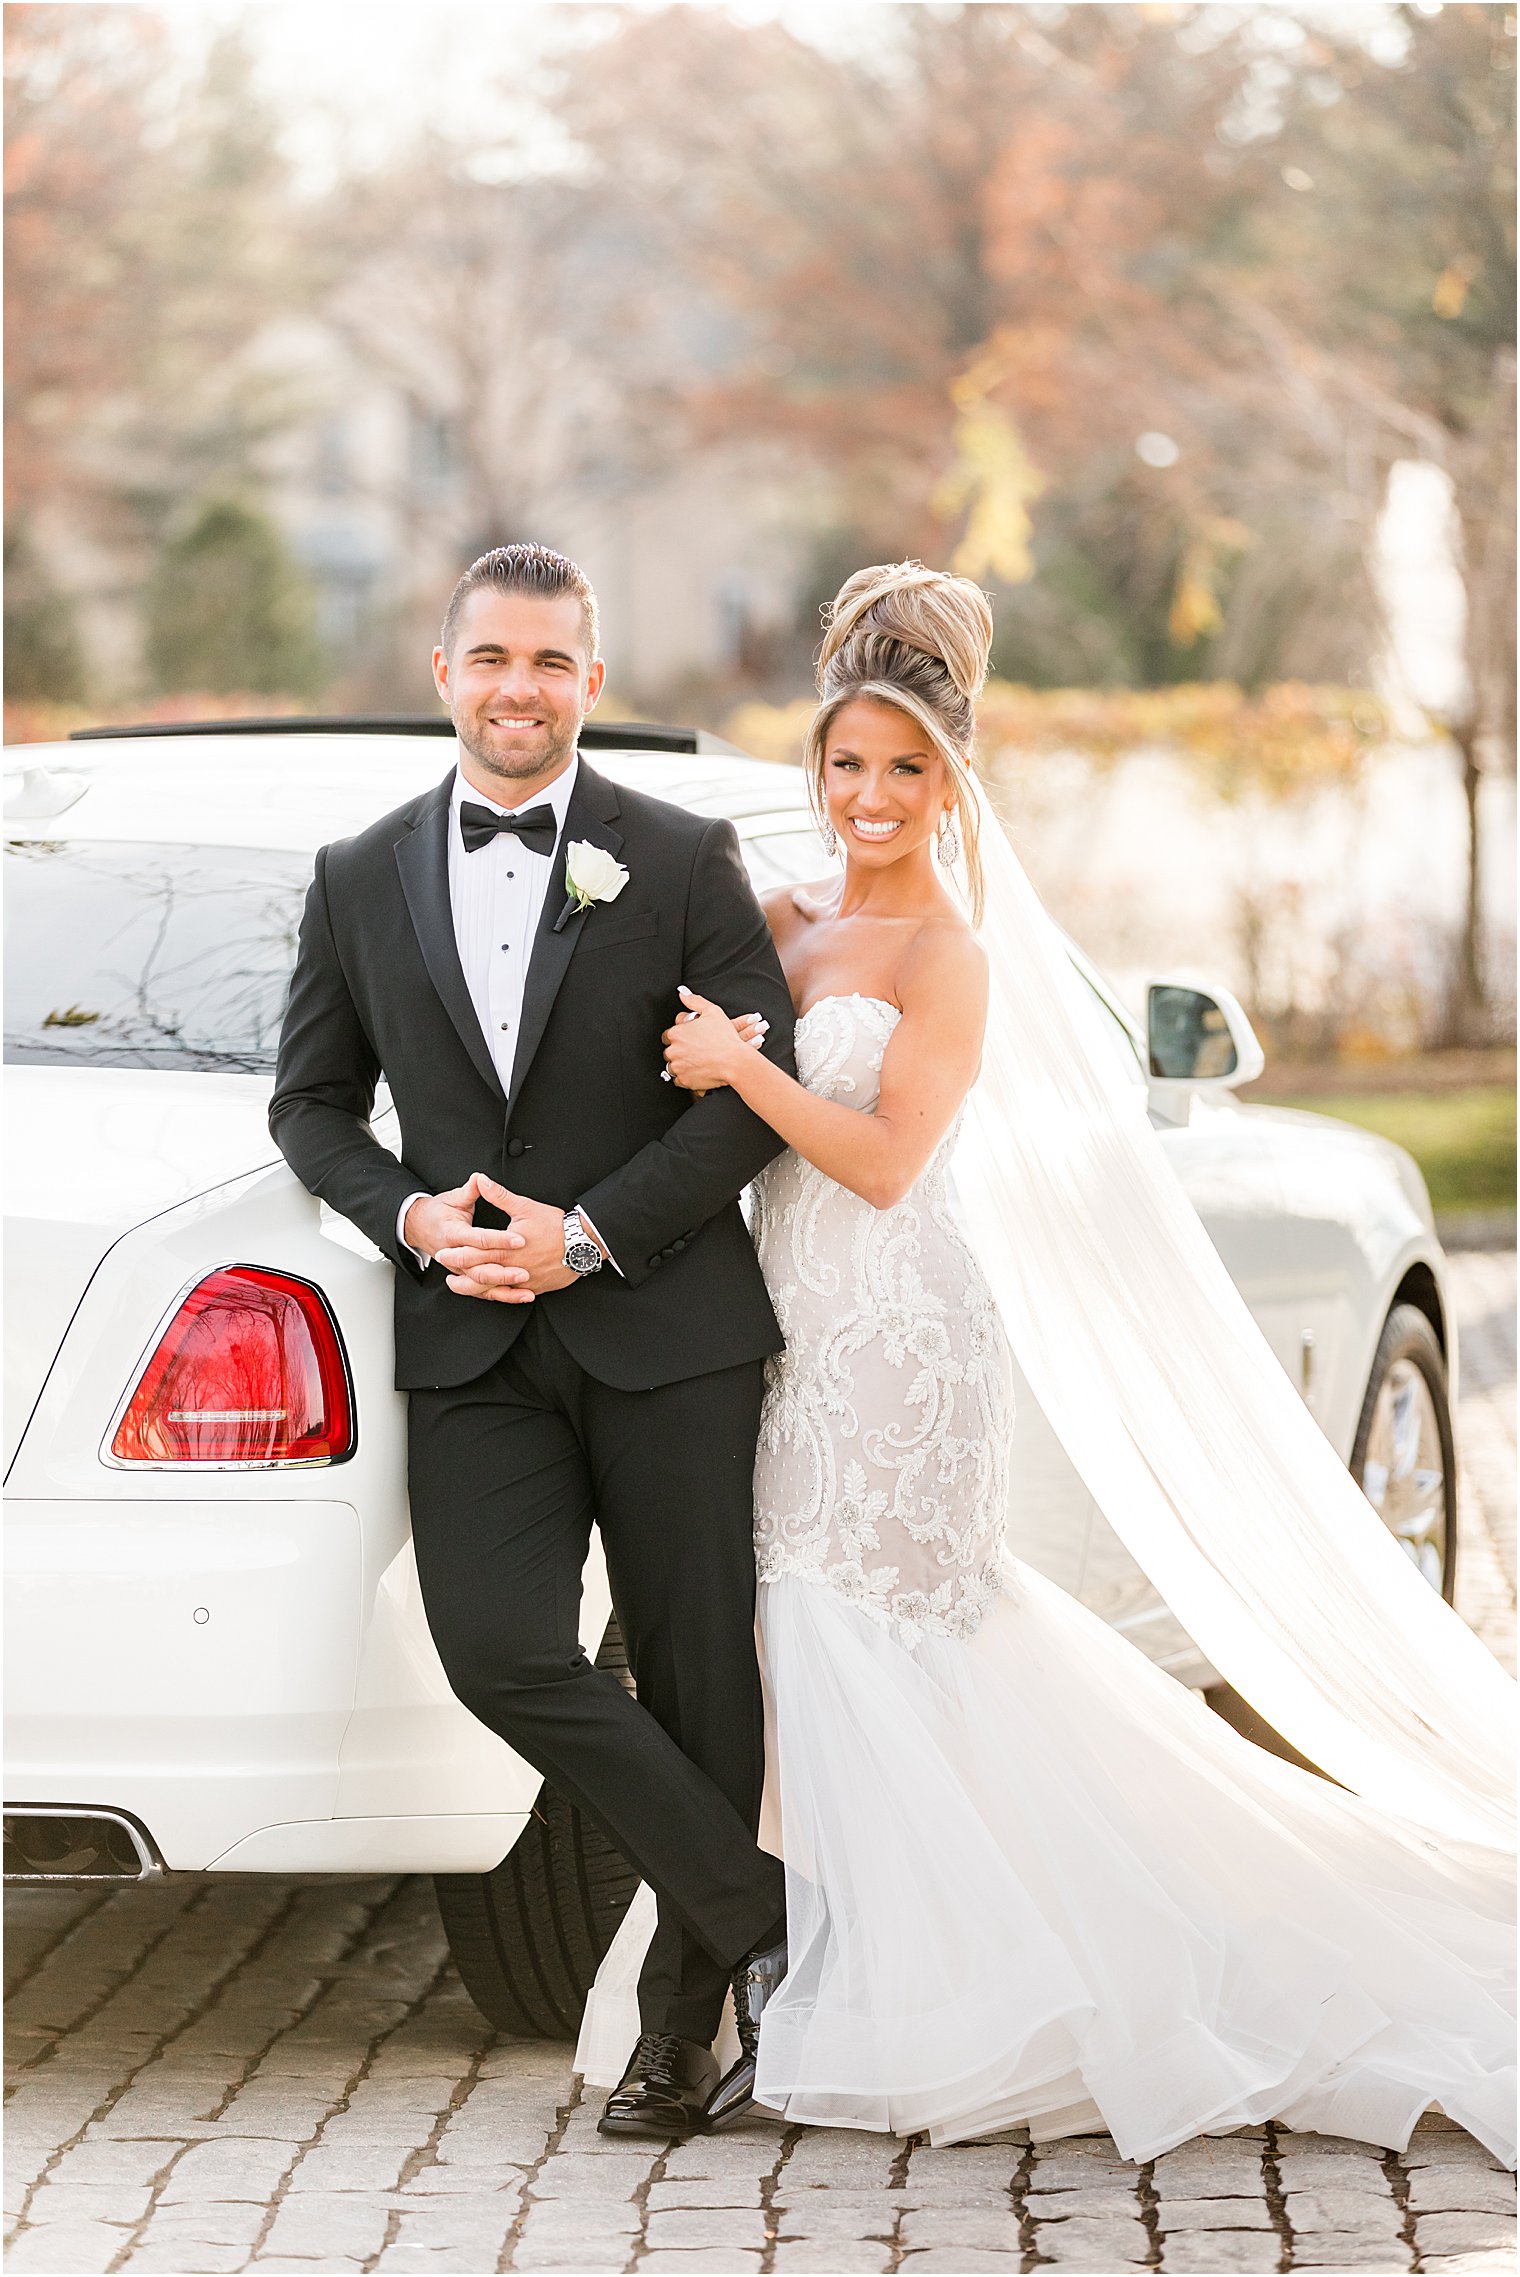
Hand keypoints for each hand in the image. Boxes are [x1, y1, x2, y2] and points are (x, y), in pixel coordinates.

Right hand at [404, 1176, 532, 1300]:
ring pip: (481, 1285)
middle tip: (526, 1270)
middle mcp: (454, 1257)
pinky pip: (484, 1292)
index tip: (520, 1239)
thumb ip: (470, 1191)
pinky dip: (503, 1295)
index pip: (479, 1240)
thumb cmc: (438, 1212)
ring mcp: (459, 1271)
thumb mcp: (453, 1199)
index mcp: (453, 1235)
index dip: (500, 1240)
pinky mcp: (465, 1278)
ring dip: (504, 1287)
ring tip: (526, 1287)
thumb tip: (480, 1178)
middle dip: (504, 1271)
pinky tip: (522, 1295)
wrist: (419, 1227)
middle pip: (480, 1269)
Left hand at [434, 1174, 577, 1297]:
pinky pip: (511, 1295)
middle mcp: (511, 1267)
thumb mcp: (525, 1207)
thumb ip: (499, 1196)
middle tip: (444, 1268)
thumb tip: (481, 1180)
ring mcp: (522, 1280)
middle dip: (458, 1271)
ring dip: (472, 1288)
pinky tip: (489, 1293)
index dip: (456, 1253)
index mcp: (506, 1248)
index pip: (474, 1252)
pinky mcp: (533, 1287)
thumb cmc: (555, 1225)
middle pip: (478, 1272)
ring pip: (491, 1288)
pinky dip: (497, 1294)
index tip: (442, 1253)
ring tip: (459, 1286)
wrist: (582, 1244)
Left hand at [661, 986, 750, 1092]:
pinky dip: (687, 1077)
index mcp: (676, 1033)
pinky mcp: (684, 1081)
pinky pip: (680, 1080)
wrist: (735, 1061)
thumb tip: (682, 993)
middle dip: (680, 1051)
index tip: (689, 1040)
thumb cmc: (725, 1037)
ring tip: (697, 1062)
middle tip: (695, 1051)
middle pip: (670, 1051)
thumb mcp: (712, 1012)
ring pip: (674, 1066)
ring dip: (682, 1064)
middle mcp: (673, 1050)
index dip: (679, 1037)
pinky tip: (698, 1072)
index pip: (668, 1035)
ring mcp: (678, 1067)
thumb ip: (694, 1001)